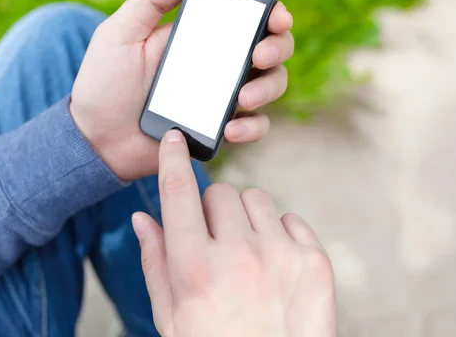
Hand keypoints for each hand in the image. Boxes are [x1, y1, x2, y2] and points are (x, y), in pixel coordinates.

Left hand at [70, 0, 293, 180]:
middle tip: (258, 56)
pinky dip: (252, 127)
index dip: (270, 14)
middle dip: (277, 47)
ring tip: (242, 98)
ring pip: (271, 86)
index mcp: (199, 38)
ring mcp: (221, 98)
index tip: (275, 16)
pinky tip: (230, 128)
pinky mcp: (218, 130)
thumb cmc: (104, 83)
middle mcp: (217, 65)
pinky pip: (254, 127)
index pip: (246, 20)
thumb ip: (150, 0)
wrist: (96, 138)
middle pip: (270, 49)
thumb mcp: (119, 33)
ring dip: (268, 88)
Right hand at [131, 129, 336, 336]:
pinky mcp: (314, 261)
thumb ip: (154, 262)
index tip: (173, 138)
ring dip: (245, 217)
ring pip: (255, 199)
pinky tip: (273, 262)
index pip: (178, 195)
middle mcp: (238, 255)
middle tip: (215, 239)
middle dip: (212, 209)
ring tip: (245, 251)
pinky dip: (278, 233)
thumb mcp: (171, 317)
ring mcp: (280, 255)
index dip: (171, 161)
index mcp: (195, 268)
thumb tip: (142, 218)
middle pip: (220, 193)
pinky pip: (290, 219)